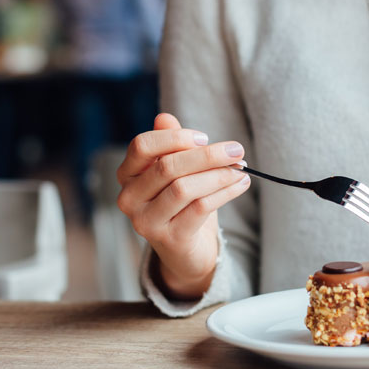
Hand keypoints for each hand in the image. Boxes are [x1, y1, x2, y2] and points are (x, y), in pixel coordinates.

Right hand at [116, 113, 250, 299]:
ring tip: (241, 169)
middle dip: (207, 155)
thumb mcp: (177, 170)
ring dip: (219, 175)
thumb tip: (164, 117)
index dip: (175, 138)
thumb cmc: (181, 203)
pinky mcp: (169, 239)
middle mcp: (129, 198)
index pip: (142, 146)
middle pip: (167, 166)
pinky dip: (225, 193)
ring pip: (184, 188)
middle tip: (237, 150)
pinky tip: (240, 184)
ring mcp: (146, 222)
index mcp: (127, 174)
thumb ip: (171, 144)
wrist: (186, 250)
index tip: (205, 137)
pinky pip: (199, 208)